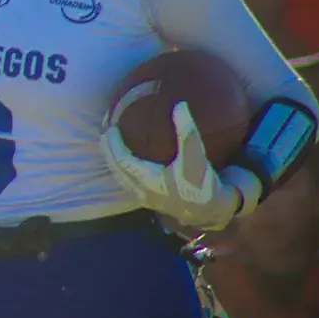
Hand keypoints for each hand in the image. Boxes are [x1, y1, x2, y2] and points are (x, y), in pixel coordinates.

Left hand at [101, 92, 254, 231]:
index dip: (114, 144)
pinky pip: (130, 184)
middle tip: (105, 134)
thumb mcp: (196, 156)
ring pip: (122, 179)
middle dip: (109, 152)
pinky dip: (124, 171)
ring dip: (114, 162)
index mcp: (148, 181)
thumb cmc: (203, 184)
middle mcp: (142, 191)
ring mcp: (146, 198)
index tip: (111, 128)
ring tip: (111, 147)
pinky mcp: (153, 202)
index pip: (121, 160)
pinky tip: (129, 164)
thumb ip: (187, 131)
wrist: (213, 212)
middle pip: (117, 170)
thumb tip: (180, 105)